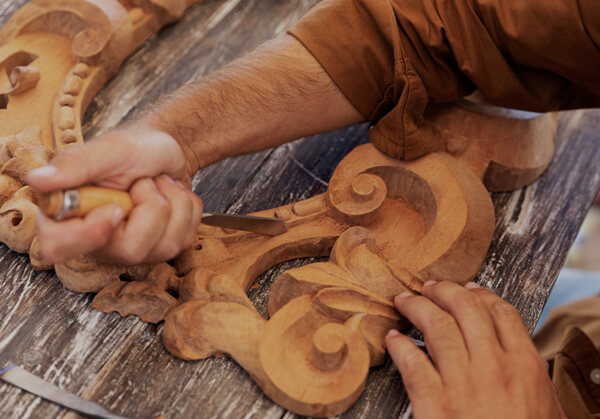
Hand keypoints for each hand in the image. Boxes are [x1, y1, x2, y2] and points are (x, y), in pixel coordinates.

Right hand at [26, 125, 202, 264]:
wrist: (166, 151)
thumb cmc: (133, 148)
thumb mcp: (109, 148)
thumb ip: (76, 164)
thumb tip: (37, 180)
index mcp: (67, 214)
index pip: (58, 247)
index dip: (89, 233)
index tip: (115, 208)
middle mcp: (96, 239)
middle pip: (130, 251)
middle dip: (151, 207)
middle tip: (143, 182)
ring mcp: (131, 249)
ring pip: (166, 245)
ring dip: (173, 202)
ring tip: (158, 184)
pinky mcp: (161, 250)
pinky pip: (185, 238)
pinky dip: (188, 209)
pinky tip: (172, 195)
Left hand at [385, 281, 565, 418]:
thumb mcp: (544, 408)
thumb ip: (527, 375)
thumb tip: (514, 354)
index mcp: (525, 366)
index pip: (501, 313)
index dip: (481, 295)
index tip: (469, 288)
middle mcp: (494, 367)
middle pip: (466, 309)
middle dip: (444, 291)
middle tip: (429, 287)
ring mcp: (463, 383)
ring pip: (436, 326)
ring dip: (416, 307)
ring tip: (404, 301)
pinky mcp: (435, 404)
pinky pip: (412, 362)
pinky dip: (399, 346)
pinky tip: (393, 340)